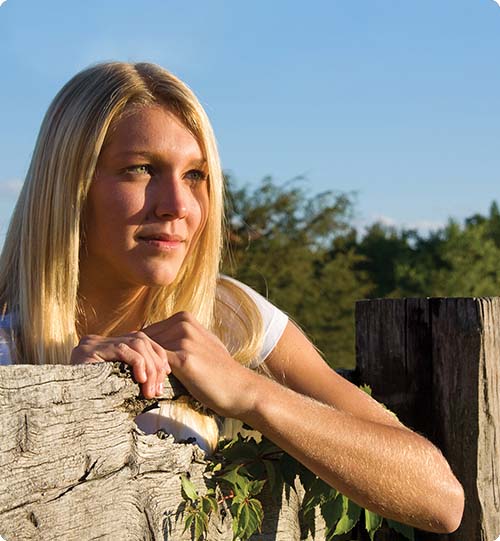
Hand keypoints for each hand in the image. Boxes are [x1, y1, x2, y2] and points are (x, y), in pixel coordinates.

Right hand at [71, 332, 170, 398]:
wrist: (65, 412)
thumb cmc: (93, 404)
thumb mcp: (119, 384)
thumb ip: (136, 375)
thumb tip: (164, 375)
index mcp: (106, 346)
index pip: (140, 340)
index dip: (157, 355)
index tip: (166, 374)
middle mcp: (99, 340)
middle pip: (140, 340)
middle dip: (156, 364)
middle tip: (159, 389)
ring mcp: (93, 343)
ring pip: (136, 343)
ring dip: (150, 367)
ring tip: (151, 390)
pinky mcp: (89, 350)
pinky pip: (122, 350)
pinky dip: (138, 364)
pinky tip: (141, 380)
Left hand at [143, 312, 259, 417]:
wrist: (240, 388)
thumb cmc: (218, 371)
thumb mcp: (200, 345)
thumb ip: (178, 339)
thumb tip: (151, 344)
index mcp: (184, 318)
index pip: (147, 332)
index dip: (140, 351)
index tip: (136, 367)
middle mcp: (183, 324)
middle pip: (143, 341)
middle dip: (137, 360)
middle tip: (135, 378)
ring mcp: (184, 339)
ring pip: (147, 354)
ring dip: (143, 371)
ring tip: (144, 387)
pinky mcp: (184, 358)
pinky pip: (155, 366)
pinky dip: (150, 379)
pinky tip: (153, 391)